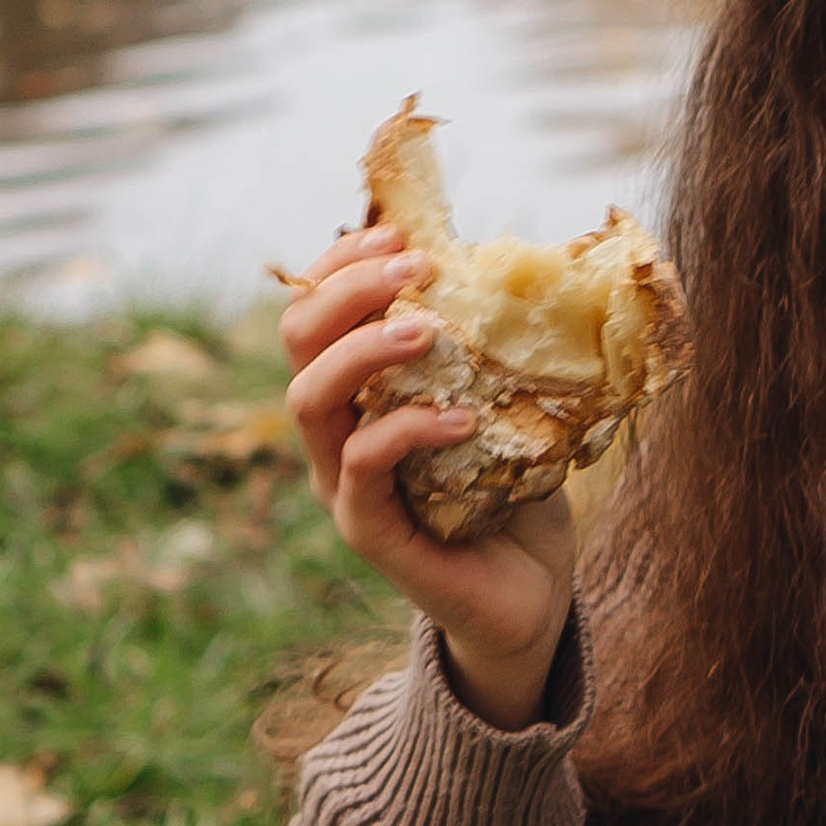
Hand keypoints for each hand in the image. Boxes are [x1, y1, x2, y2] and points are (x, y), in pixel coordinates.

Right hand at [281, 225, 572, 729]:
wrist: (529, 593)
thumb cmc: (512, 487)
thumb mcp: (499, 399)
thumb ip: (489, 342)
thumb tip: (520, 260)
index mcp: (357, 395)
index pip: (314, 313)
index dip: (340, 263)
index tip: (396, 232)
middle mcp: (335, 435)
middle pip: (296, 344)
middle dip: (346, 289)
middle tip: (415, 265)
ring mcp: (344, 486)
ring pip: (309, 401)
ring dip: (363, 350)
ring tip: (427, 329)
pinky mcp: (370, 533)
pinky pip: (364, 468)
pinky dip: (408, 430)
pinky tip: (463, 418)